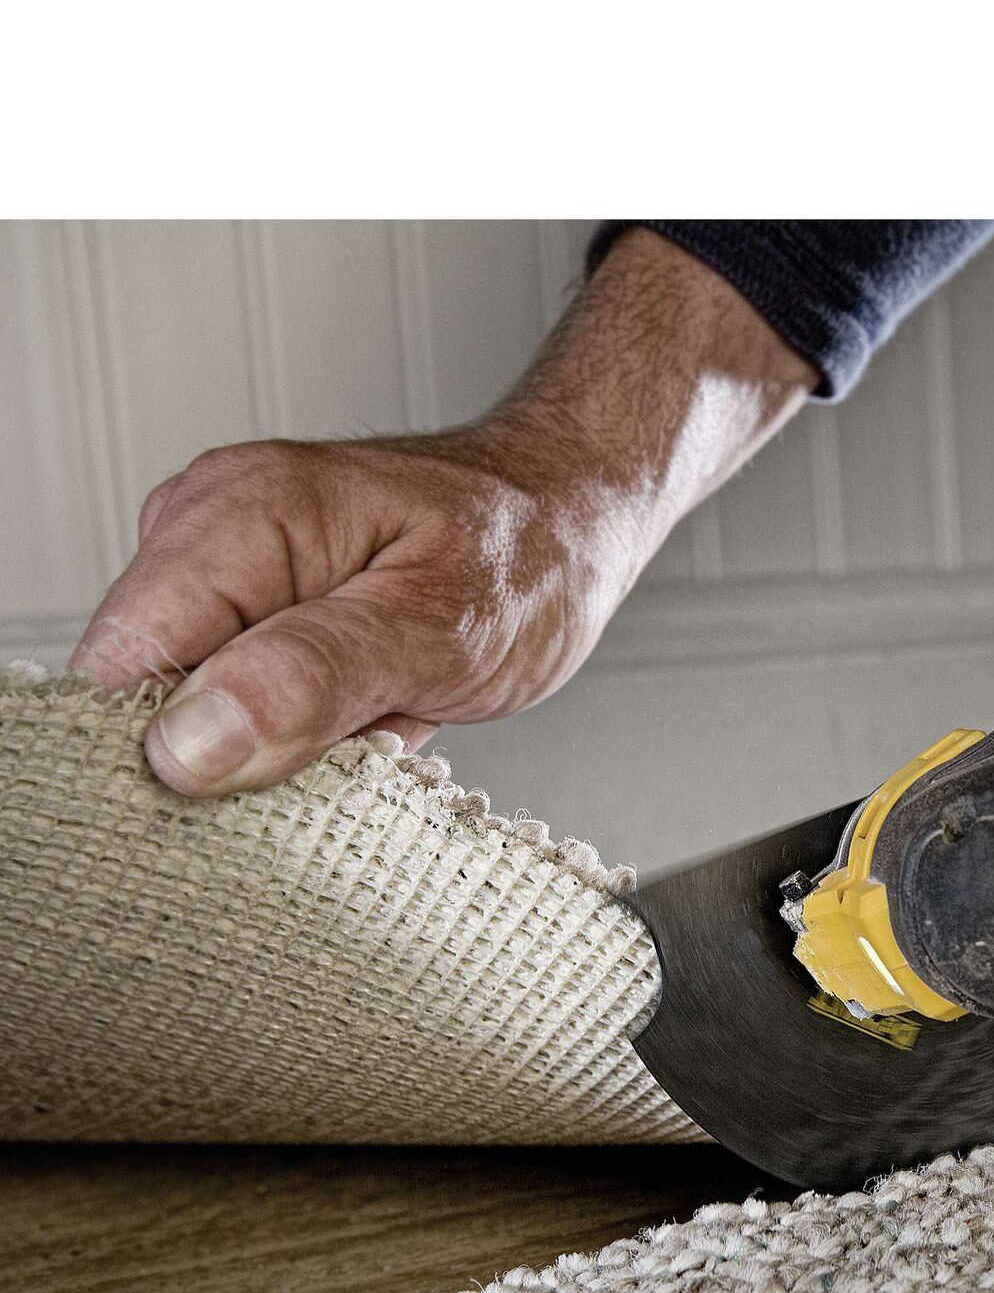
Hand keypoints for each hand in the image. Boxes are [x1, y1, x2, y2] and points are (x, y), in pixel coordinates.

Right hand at [70, 229, 815, 795]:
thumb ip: (312, 683)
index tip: (264, 773)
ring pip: (202, 712)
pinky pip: (248, 707)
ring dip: (288, 742)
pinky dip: (310, 731)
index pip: (123, 660)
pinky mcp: (257, 617)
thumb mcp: (441, 631)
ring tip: (379, 705)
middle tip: (359, 726)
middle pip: (150, 693)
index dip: (171, 742)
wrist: (571, 521)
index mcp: (239, 520)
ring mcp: (229, 576)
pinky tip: (372, 707)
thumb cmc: (528, 558)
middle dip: (243, 746)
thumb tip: (186, 745)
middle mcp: (210, 536)